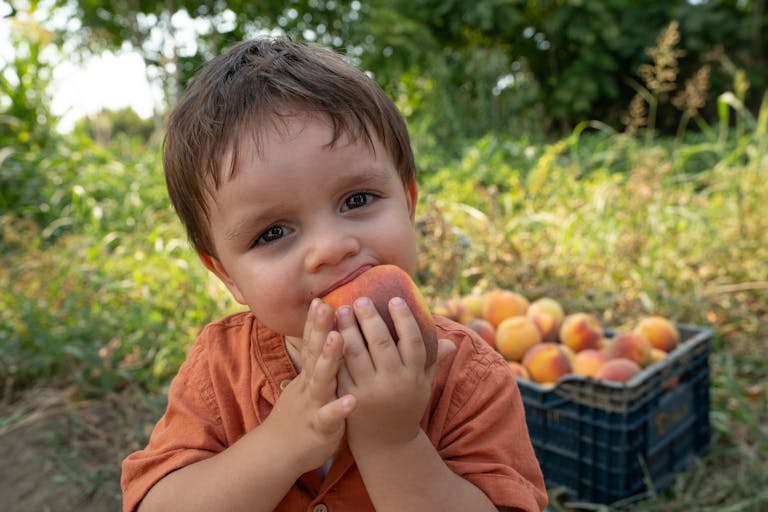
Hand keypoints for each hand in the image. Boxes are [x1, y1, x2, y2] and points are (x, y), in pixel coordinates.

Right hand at [264, 299, 355, 473]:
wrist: (277, 452)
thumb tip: (327, 335)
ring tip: (337, 338)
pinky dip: (339, 409)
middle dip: (320, 329)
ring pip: (320, 380)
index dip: (315, 322)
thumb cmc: (300, 413)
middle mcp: (308, 384)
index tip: (322, 298)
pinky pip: (329, 417)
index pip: (311, 343)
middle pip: (313, 353)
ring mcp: (312, 404)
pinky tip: (352, 401)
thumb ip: (316, 361)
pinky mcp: (318, 427)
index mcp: (309, 374)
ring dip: (328, 359)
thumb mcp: (306, 384)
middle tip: (327, 305)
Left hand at [336, 296, 453, 449]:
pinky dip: (333, 351)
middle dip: (369, 318)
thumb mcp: (423, 386)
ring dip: (347, 329)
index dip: (404, 319)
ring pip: (356, 354)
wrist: (386, 443)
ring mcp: (370, 391)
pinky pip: (340, 369)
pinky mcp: (349, 398)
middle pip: (381, 343)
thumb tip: (450, 343)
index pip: (412, 341)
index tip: (394, 299)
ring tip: (340, 310)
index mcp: (414, 376)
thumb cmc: (406, 406)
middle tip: (360, 299)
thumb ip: (433, 362)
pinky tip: (328, 333)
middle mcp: (393, 383)